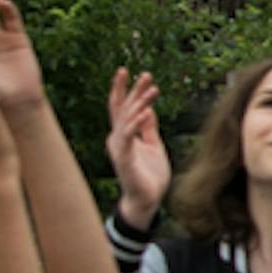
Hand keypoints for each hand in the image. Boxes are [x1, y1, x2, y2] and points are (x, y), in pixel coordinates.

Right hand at [105, 69, 171, 224]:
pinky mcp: (125, 158)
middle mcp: (118, 138)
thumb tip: (148, 109)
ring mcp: (120, 148)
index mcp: (124, 135)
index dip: (126, 89)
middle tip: (145, 73)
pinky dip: (138, 122)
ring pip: (127, 118)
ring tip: (152, 88)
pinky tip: (147, 111)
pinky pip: (130, 136)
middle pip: (124, 108)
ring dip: (140, 102)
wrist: (147, 201)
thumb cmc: (149, 175)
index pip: (122, 107)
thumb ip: (149, 128)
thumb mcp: (153, 145)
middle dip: (134, 90)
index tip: (134, 72)